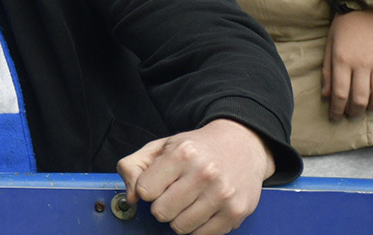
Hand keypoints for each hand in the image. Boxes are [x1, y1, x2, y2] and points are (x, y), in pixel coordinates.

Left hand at [117, 119, 272, 234]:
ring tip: (189, 200)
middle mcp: (204, 173)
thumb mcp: (161, 146)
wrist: (241, 145)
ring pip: (180, 227)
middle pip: (161, 212)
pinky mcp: (236, 212)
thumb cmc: (197, 148)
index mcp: (182, 154)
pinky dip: (197, 226)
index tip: (157, 183)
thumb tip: (131, 197)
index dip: (147, 189)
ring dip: (179, 217)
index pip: (145, 191)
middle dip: (162, 205)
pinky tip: (202, 208)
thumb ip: (133, 167)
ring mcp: (222, 194)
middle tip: (173, 193)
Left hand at [323, 8, 372, 118]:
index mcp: (341, 60)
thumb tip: (326, 95)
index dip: (337, 109)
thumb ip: (327, 71)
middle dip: (354, 111)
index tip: (335, 117)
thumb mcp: (330, 45)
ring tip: (367, 107)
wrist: (367, 6)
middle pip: (360, 98)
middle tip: (351, 114)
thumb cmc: (344, 26)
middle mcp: (361, 64)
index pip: (340, 93)